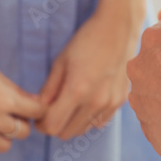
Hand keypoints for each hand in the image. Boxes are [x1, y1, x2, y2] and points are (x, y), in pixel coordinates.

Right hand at [0, 33, 45, 158]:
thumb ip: (15, 91)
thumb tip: (34, 102)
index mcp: (5, 99)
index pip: (37, 112)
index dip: (37, 108)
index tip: (31, 105)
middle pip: (23, 132)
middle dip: (21, 122)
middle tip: (13, 112)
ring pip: (4, 146)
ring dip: (4, 135)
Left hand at [35, 8, 140, 140]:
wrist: (118, 28)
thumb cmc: (86, 40)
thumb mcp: (61, 61)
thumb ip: (49, 89)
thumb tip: (39, 109)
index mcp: (77, 90)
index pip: (53, 126)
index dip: (42, 124)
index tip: (39, 117)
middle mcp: (96, 101)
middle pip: (67, 133)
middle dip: (56, 124)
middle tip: (52, 109)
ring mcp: (110, 103)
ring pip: (84, 129)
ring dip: (73, 122)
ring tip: (70, 103)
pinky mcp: (120, 101)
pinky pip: (100, 122)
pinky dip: (89, 117)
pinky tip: (87, 100)